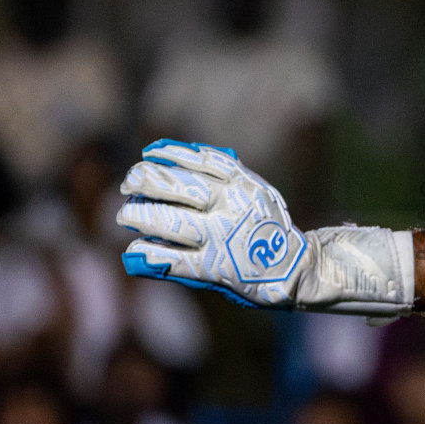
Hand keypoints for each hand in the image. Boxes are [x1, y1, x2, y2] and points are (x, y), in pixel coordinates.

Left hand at [117, 139, 413, 315]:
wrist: (298, 269)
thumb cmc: (271, 229)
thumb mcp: (259, 192)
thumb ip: (228, 178)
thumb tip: (180, 163)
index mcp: (244, 185)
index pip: (199, 162)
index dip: (169, 156)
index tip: (148, 155)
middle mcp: (232, 207)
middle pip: (180, 189)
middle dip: (147, 183)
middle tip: (127, 184)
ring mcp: (223, 238)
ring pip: (172, 223)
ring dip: (143, 217)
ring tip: (126, 215)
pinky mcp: (217, 268)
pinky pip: (176, 259)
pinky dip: (152, 253)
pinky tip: (137, 249)